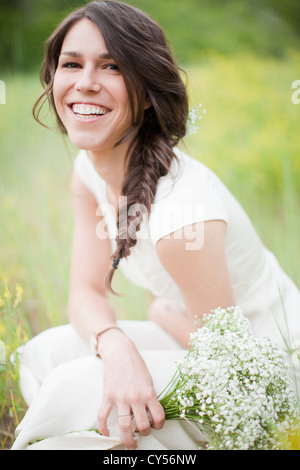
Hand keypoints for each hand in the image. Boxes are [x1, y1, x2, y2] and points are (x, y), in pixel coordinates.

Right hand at [96, 329, 164, 449]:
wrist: (120, 352)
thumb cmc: (135, 364)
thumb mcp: (148, 380)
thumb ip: (149, 396)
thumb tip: (150, 412)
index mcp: (149, 392)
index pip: (159, 417)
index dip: (159, 425)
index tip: (156, 425)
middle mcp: (136, 397)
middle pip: (142, 425)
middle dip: (143, 434)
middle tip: (141, 435)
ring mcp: (121, 397)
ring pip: (125, 426)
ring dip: (127, 439)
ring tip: (129, 444)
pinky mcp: (108, 395)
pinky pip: (103, 416)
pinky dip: (103, 428)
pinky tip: (106, 433)